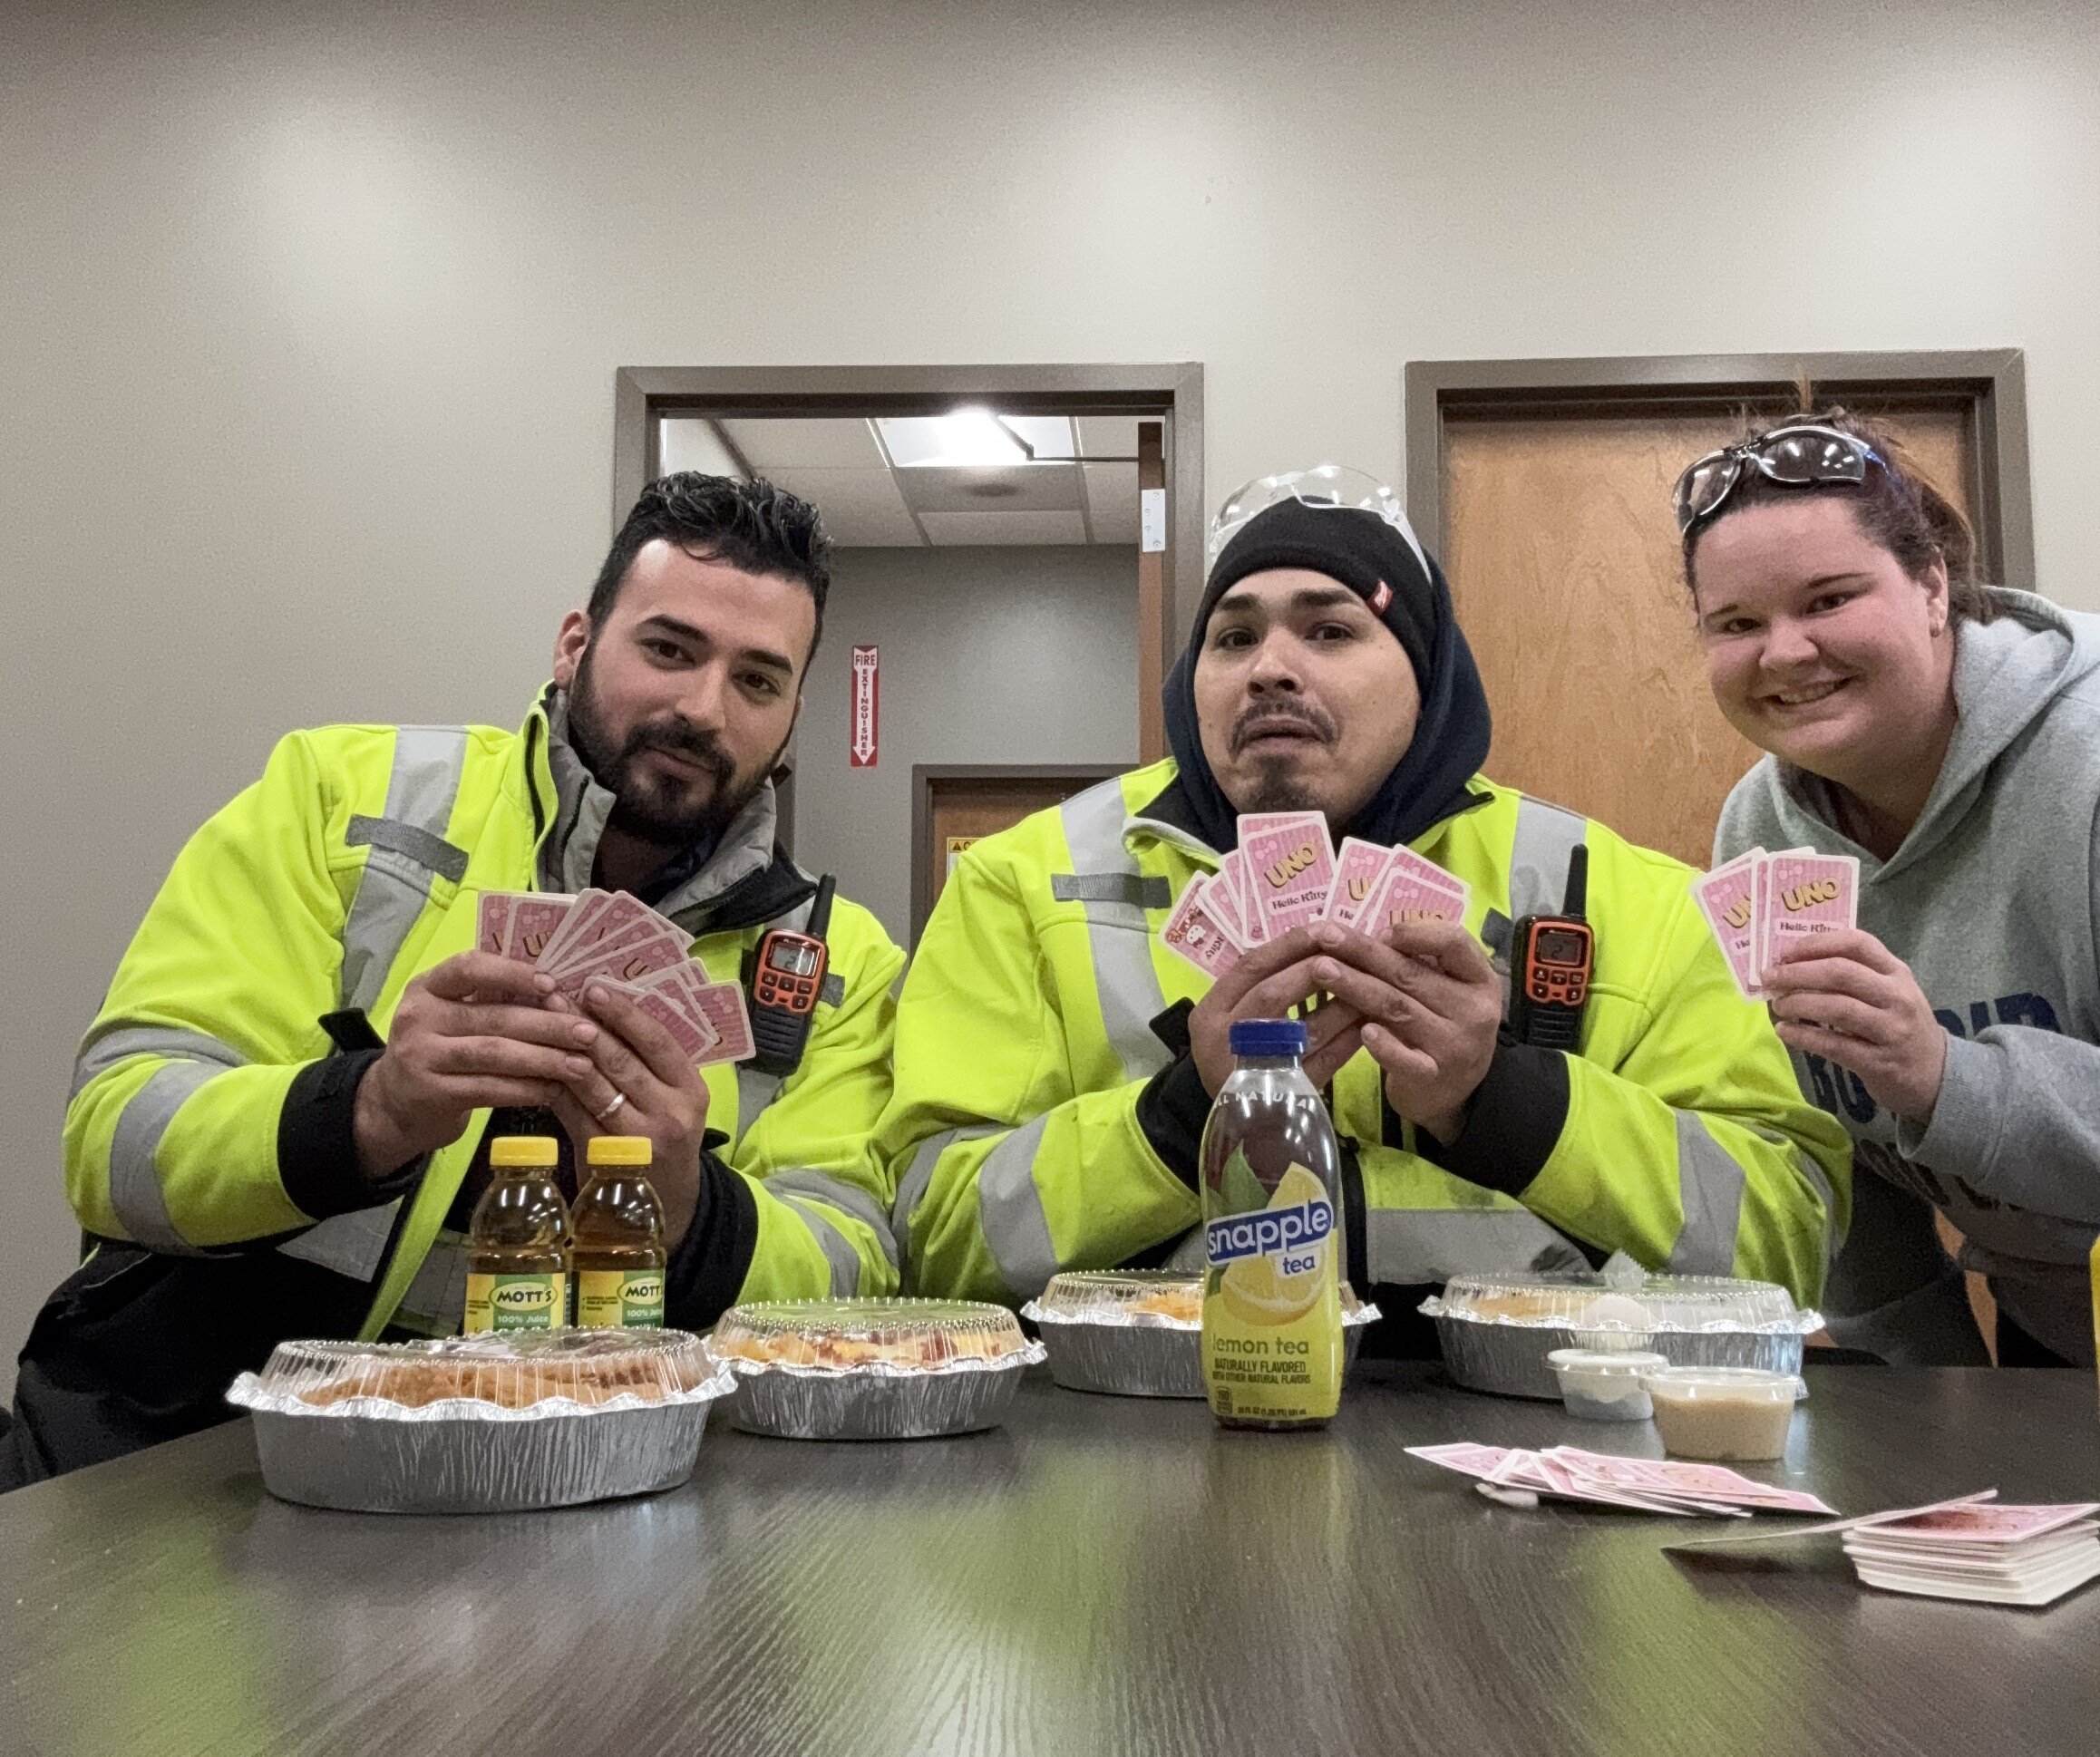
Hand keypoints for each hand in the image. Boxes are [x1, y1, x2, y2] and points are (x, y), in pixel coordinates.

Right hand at [354, 952, 599, 1178]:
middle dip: (548, 1025)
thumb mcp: (451, 1014)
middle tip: (587, 1032)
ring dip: (544, 1059)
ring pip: (495, 1054)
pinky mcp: (431, 1094)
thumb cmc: (440, 1049)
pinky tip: (553, 1089)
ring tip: (581, 1064)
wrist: (393, 1105)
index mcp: (428, 987)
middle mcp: (419, 1017)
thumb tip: (558, 990)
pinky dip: (526, 1089)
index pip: (470, 967)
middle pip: (494, 1017)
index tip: (553, 984)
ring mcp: (422, 1057)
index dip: (513, 973)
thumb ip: (490, 998)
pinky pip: (489, 1089)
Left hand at [545, 981, 712, 1246]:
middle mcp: (671, 1113)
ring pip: (593, 1085)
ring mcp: (638, 1139)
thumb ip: (646, 1065)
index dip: (626, 1014)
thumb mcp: (672, 1102)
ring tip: (538, 1023)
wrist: (667, 1207)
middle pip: (622, 1060)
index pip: (659, 1042)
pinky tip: (533, 1067)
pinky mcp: (604, 1158)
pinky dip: (552, 1087)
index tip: (595, 987)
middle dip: (584, 1024)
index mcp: (692, 1090)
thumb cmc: (664, 1140)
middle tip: (554, 994)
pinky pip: (572, 1114)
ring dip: (562, 1051)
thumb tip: (597, 1010)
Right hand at [1188, 921, 1367, 1095]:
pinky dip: (1346, 1043)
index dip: (1289, 945)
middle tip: (1347, 955)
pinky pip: (1322, 1065)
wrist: (1234, 1120)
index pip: (1250, 967)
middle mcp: (1224, 1041)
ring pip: (1301, 1031)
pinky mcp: (1284, 1096)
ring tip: (1368, 986)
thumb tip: (1317, 943)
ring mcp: (1253, 1071)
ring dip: (1340, 1006)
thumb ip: (1263, 984)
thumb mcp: (1233, 1017)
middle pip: (1271, 995)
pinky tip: (1367, 1026)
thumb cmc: (1236, 1054)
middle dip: (1314, 970)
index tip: (1322, 928)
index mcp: (1211, 1013)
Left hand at [1310, 919, 1501, 1141]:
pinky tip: (1364, 1032)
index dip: (1416, 933)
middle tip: (1326, 937)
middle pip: (1412, 974)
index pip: (1456, 942)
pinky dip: (1385, 1046)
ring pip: (1398, 1009)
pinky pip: (1406, 1059)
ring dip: (1357, 987)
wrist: (1455, 1091)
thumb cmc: (1442, 1025)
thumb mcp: (1446, 990)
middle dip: (1364, 953)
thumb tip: (1373, 938)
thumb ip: (1419, 963)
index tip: (1379, 931)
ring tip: (1322, 970)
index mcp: (1479, 979)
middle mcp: (1473, 1011)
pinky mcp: (1433, 1076)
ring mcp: (1455, 1045)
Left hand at [1763, 928, 1947, 1123]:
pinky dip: (1804, 1036)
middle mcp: (1897, 996)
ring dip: (1799, 1004)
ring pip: (1837, 1007)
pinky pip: (1834, 1045)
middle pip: (1841, 973)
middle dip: (1797, 973)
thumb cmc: (1900, 1025)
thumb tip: (1792, 963)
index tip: (1785, 952)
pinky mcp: (1879, 1062)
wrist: (1937, 1075)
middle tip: (1769, 979)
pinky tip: (1785, 1031)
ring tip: (1777, 1006)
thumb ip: (1853, 974)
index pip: (1857, 943)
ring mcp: (1891, 1030)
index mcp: (1897, 972)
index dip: (1816, 943)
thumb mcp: (1889, 992)